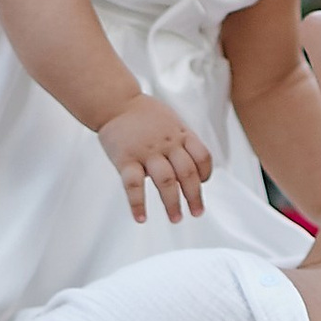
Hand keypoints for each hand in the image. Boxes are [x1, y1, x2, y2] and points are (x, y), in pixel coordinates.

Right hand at [95, 95, 212, 224]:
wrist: (115, 102)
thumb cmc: (143, 114)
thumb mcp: (171, 120)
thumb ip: (182, 140)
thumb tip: (192, 165)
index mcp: (180, 133)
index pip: (202, 156)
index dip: (205, 173)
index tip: (202, 184)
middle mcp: (166, 143)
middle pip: (187, 172)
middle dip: (194, 196)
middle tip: (197, 213)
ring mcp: (146, 151)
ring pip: (165, 180)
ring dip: (172, 202)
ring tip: (176, 218)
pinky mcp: (125, 159)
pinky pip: (133, 185)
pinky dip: (137, 204)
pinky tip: (141, 218)